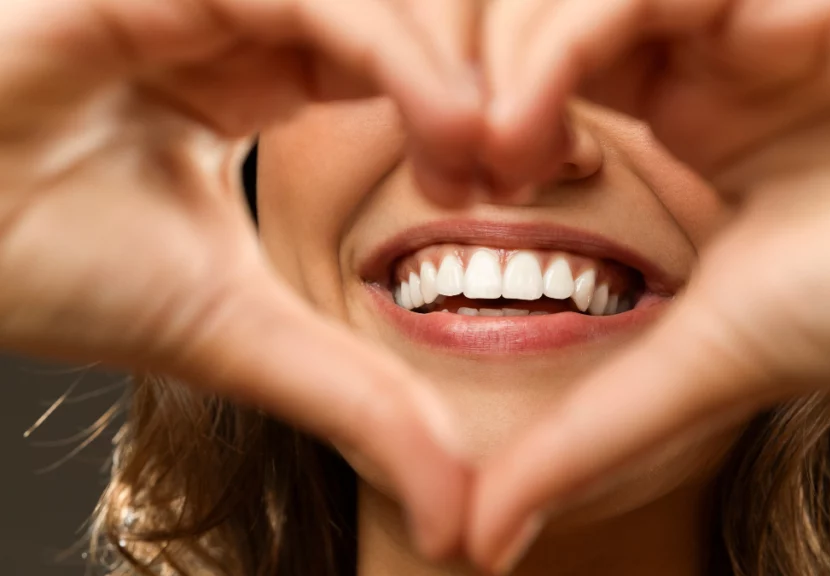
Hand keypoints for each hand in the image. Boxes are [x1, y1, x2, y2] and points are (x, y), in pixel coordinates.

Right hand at [0, 0, 481, 557]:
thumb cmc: (49, 264)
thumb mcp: (238, 333)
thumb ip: (353, 399)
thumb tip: (458, 514)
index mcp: (256, 78)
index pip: (404, 62)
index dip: (470, 116)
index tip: (515, 187)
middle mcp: (246, 22)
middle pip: (411, 18)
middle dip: (485, 87)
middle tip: (527, 169)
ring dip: (453, 74)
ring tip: (489, 163)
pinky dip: (395, 52)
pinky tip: (446, 127)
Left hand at [471, 0, 829, 569]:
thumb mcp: (703, 362)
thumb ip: (590, 435)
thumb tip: (483, 539)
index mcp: (684, 121)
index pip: (532, 84)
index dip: (470, 128)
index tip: (450, 195)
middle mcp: (698, 57)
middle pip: (530, 26)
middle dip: (468, 86)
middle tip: (454, 170)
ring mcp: (735, 12)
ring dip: (515, 62)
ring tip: (504, 150)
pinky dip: (581, 32)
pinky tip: (563, 107)